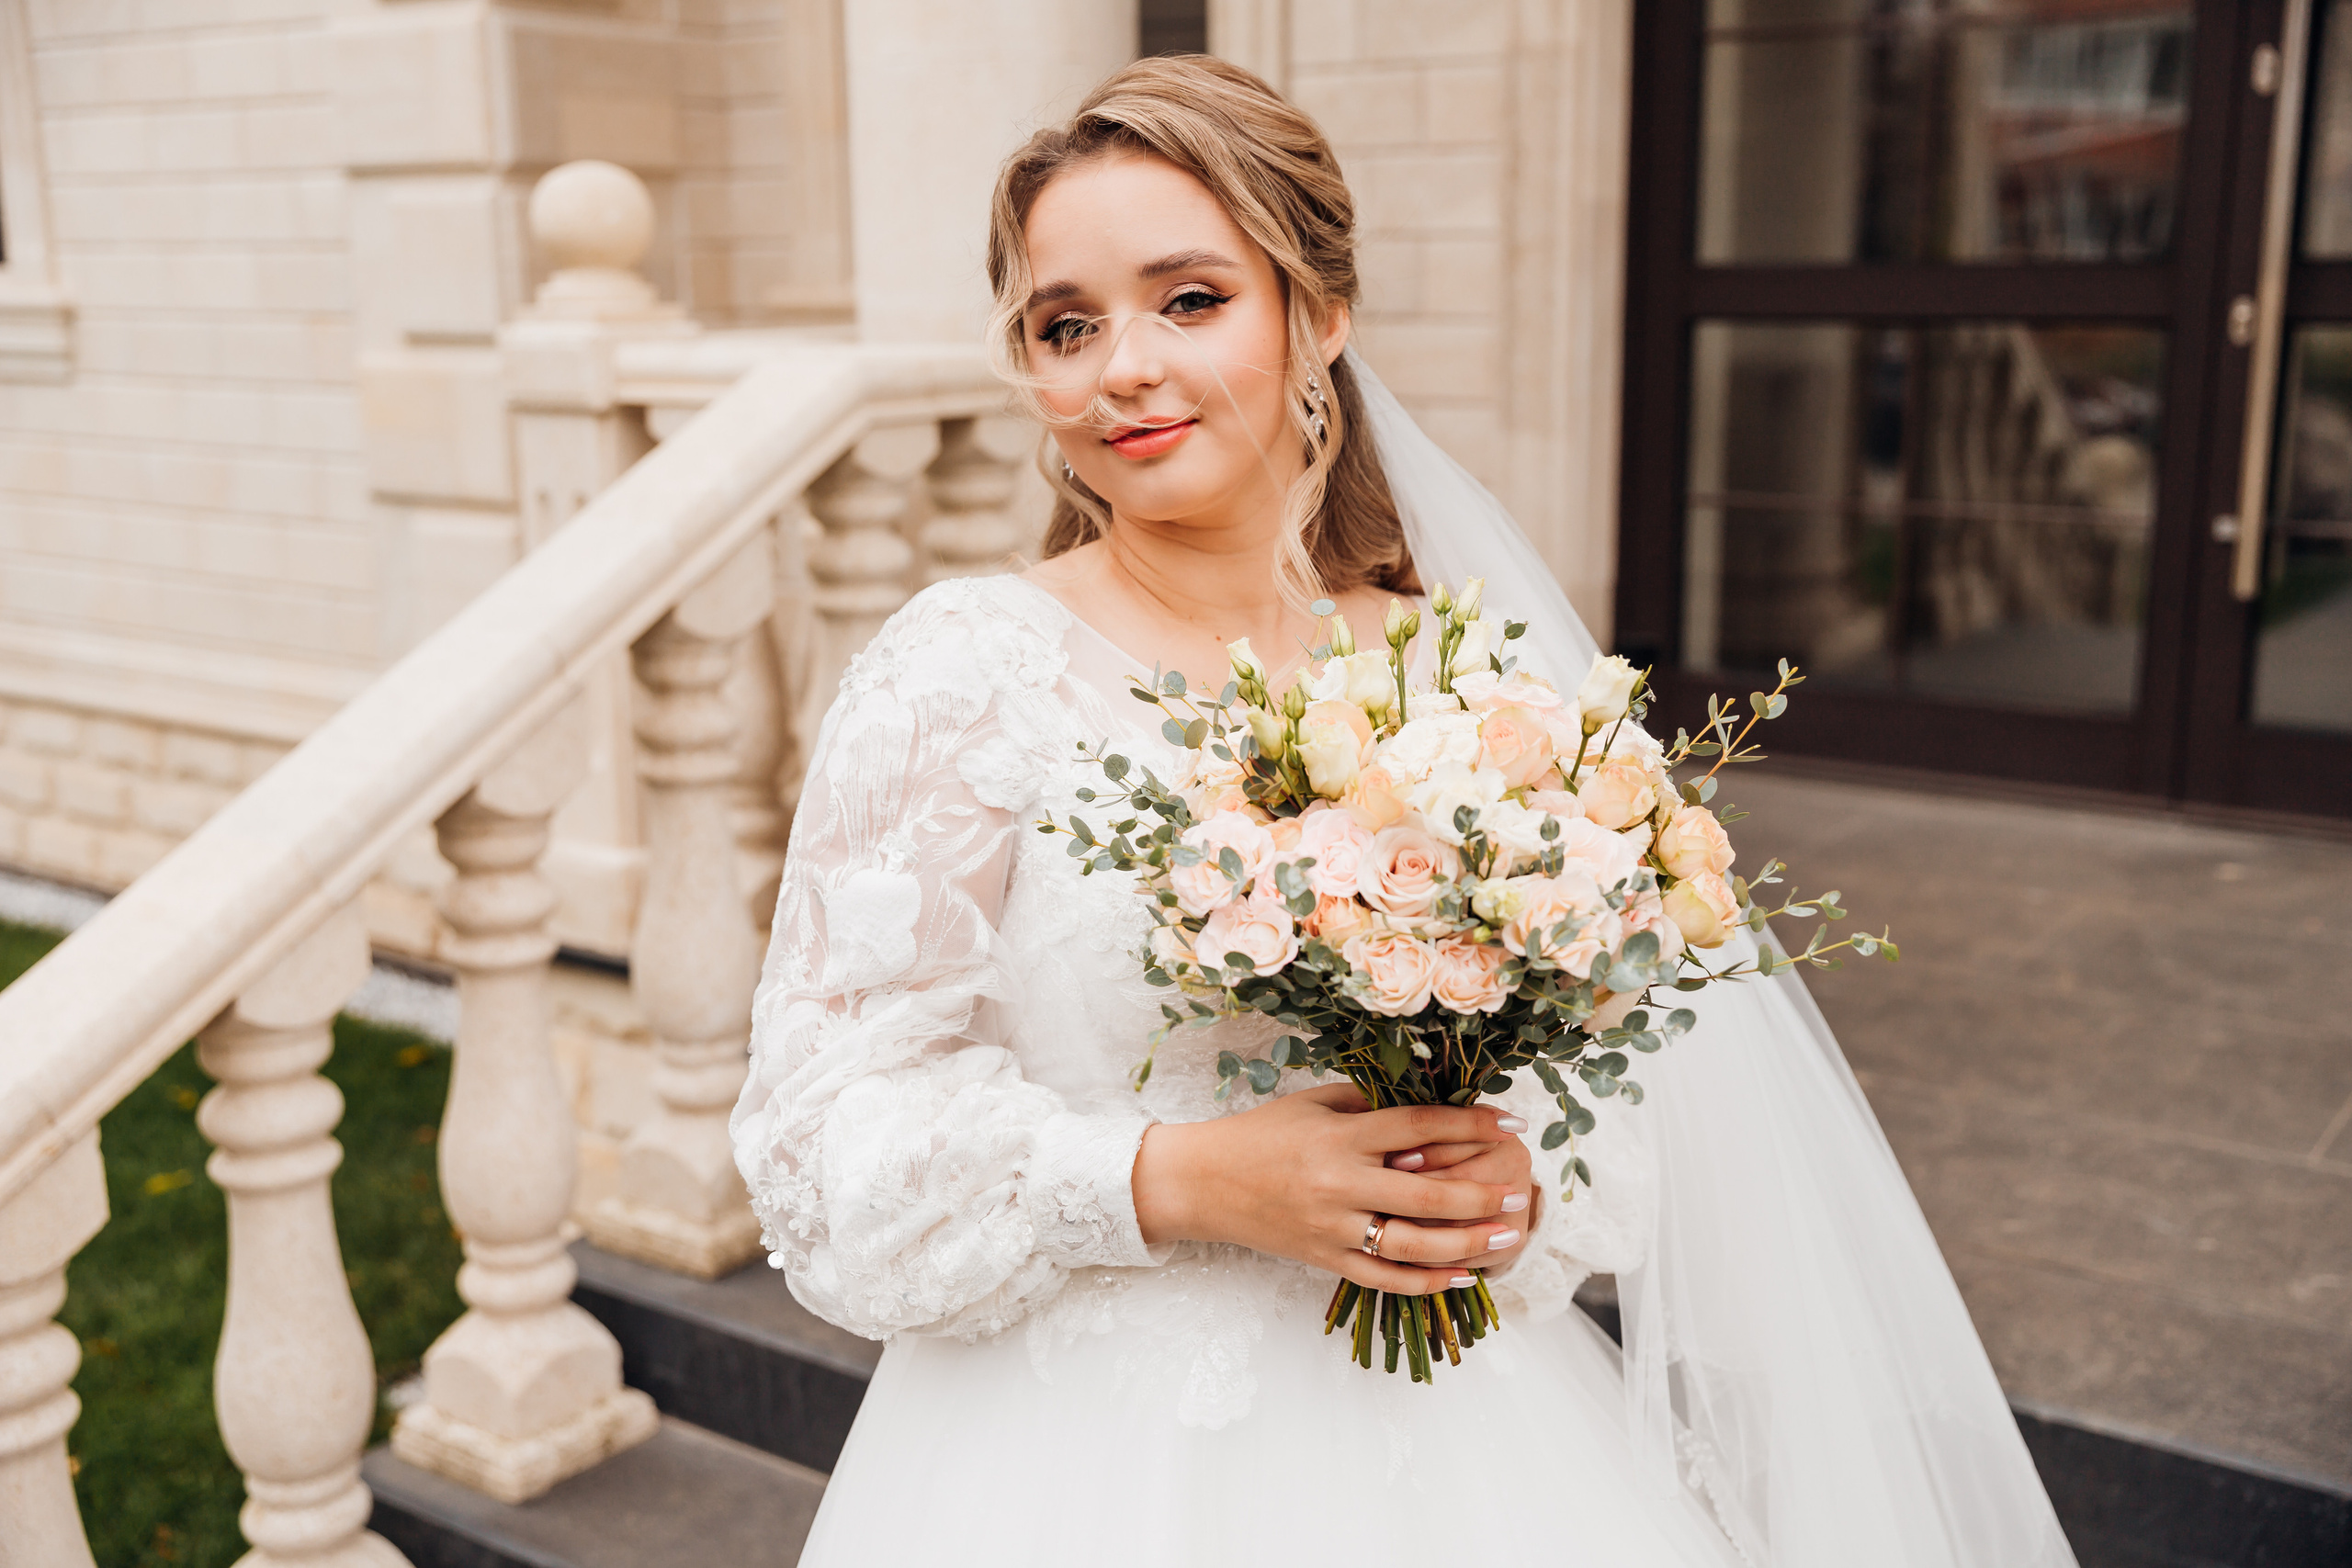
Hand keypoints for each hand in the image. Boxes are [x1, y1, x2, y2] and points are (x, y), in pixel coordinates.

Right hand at [1131, 1083, 1531, 1294]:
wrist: (1201, 1183)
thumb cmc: (1260, 1134)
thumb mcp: (1311, 1103)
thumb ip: (1367, 1103)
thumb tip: (1427, 1099)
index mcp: (1340, 1136)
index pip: (1420, 1126)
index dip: (1472, 1123)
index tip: (1514, 1121)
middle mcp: (1340, 1183)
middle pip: (1428, 1195)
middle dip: (1483, 1195)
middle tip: (1521, 1192)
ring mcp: (1333, 1228)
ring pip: (1414, 1246)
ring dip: (1468, 1244)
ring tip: (1507, 1236)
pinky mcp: (1324, 1260)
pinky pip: (1385, 1279)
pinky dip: (1428, 1283)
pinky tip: (1463, 1277)